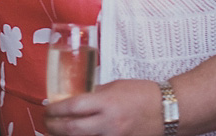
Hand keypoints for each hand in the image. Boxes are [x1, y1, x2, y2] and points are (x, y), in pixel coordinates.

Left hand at [44, 79, 162, 135]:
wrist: (168, 110)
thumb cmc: (143, 94)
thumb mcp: (115, 86)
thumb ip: (95, 93)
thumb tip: (75, 97)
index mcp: (106, 103)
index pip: (72, 107)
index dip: (55, 109)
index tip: (48, 108)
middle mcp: (108, 123)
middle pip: (71, 129)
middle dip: (53, 126)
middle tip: (47, 122)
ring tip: (58, 131)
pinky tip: (78, 135)